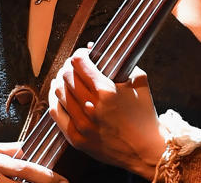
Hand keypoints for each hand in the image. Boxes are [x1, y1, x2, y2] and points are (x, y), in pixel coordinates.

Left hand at [47, 47, 165, 178]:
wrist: (146, 150)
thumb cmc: (145, 115)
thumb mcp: (139, 82)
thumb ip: (122, 63)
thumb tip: (97, 50)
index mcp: (107, 92)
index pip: (80, 63)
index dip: (79, 54)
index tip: (82, 54)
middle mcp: (92, 107)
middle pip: (67, 76)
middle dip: (69, 66)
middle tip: (74, 65)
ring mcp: (82, 125)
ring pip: (59, 93)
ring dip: (60, 81)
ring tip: (63, 77)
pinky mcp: (77, 139)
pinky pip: (56, 114)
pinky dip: (54, 100)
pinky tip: (57, 94)